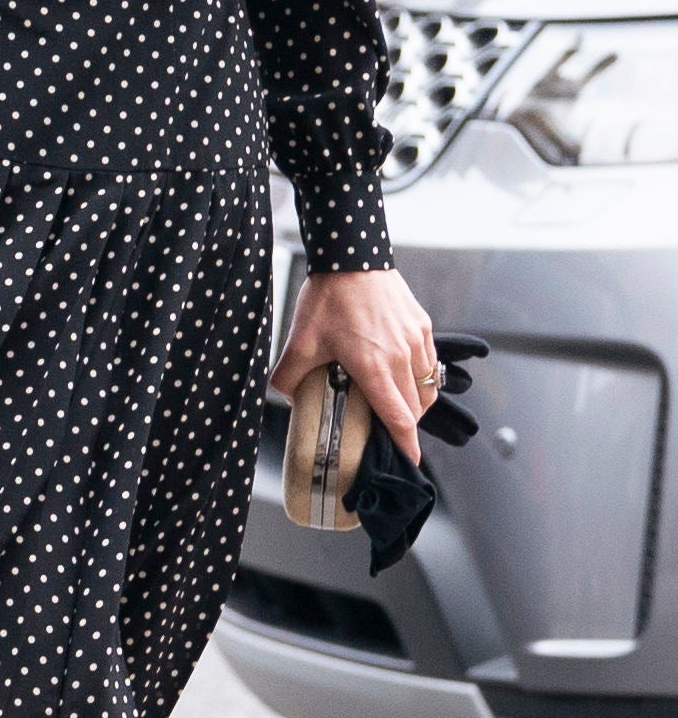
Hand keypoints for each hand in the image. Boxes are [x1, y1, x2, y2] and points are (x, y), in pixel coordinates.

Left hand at [271, 267, 437, 464]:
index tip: (409, 461)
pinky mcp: (423, 326)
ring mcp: (416, 340)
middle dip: (405, 427)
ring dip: (415, 404)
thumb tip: (287, 398)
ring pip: (426, 388)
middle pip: (414, 408)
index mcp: (373, 367)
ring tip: (395, 407)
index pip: (398, 417)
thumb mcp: (299, 341)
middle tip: (389, 435)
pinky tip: (402, 377)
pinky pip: (429, 364)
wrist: (352, 256)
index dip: (406, 444)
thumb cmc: (328, 298)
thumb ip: (288, 376)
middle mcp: (401, 357)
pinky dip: (421, 379)